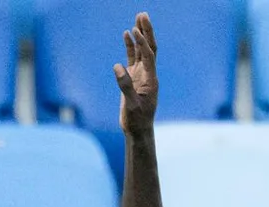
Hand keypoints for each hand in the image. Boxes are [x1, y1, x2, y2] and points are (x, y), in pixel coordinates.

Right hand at [115, 11, 157, 135]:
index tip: (136, 30)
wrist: (138, 130)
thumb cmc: (137, 120)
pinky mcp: (134, 77)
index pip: (149, 56)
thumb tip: (117, 66)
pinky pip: (133, 58)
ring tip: (138, 18)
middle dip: (147, 31)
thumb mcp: (131, 106)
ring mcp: (141, 75)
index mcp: (151, 80)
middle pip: (150, 48)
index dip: (143, 43)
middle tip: (143, 15)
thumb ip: (125, 86)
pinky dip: (131, 46)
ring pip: (142, 50)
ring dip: (140, 34)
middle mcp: (148, 74)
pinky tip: (127, 34)